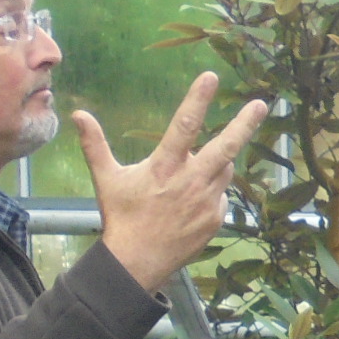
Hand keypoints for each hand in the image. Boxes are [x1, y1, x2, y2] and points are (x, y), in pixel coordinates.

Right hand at [78, 72, 268, 293]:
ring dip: (217, 163)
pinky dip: (211, 192)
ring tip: (191, 174)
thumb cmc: (121, 216)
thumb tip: (78, 113)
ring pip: (224, 169)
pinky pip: (220, 195)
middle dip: (244, 124)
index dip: (198, 99)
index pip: (184, 125)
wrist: (138, 262)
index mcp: (165, 167)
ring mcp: (207, 202)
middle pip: (226, 147)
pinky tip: (190, 202)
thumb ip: (95, 144)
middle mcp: (191, 181)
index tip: (210, 77)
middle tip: (260, 104)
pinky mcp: (215, 219)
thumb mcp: (106, 179)